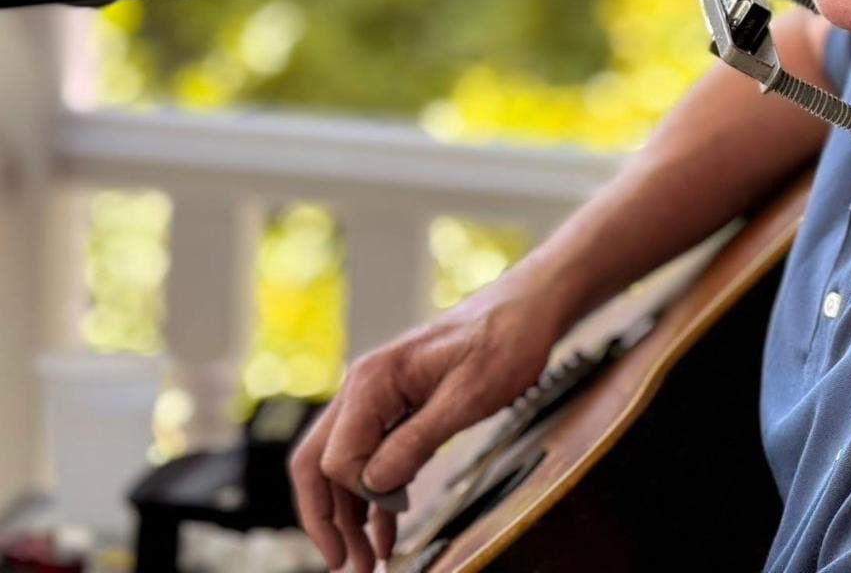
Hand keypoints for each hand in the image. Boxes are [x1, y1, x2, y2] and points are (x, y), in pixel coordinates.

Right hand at [289, 268, 563, 572]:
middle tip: (348, 564)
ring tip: (367, 560)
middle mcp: (366, 386)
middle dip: (328, 517)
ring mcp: (380, 396)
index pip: (338, 456)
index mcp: (375, 379)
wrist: (526, 309)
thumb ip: (418, 439)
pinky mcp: (399, 406)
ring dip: (349, 513)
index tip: (390, 519)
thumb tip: (374, 484)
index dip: (358, 497)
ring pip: (342, 462)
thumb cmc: (503, 341)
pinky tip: (385, 530)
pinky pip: (372, 455)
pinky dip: (374, 495)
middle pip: (319, 460)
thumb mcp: (468, 395)